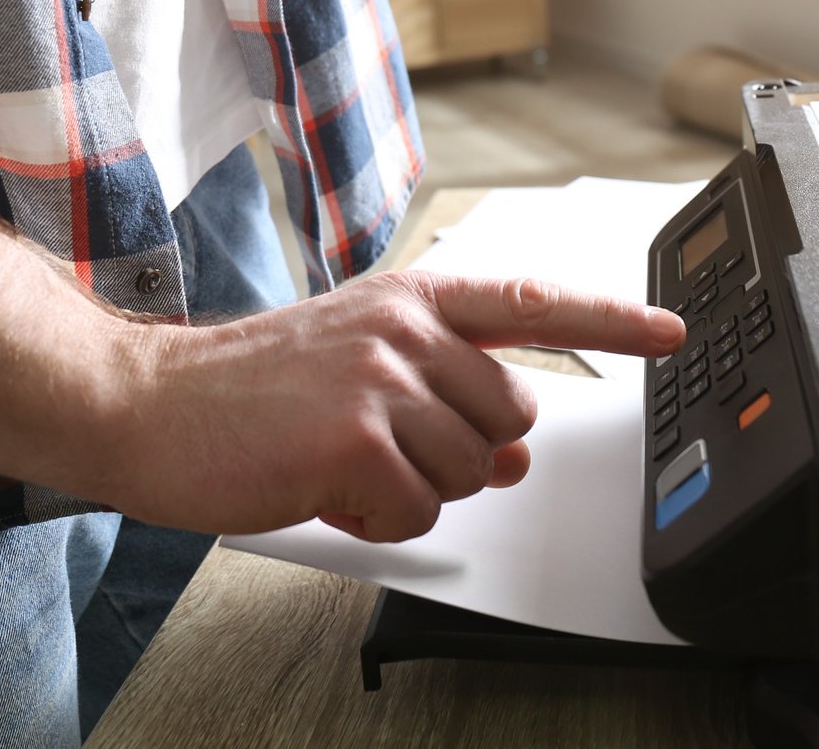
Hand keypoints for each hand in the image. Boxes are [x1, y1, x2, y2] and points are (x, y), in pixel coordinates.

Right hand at [94, 272, 685, 541]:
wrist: (148, 404)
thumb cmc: (247, 389)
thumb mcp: (356, 365)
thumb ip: (442, 393)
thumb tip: (514, 455)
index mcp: (411, 298)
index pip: (534, 302)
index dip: (612, 322)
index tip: (670, 333)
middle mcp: (405, 328)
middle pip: (511, 420)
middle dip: (462, 455)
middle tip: (384, 449)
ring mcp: (380, 380)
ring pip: (472, 472)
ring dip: (416, 492)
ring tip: (347, 465)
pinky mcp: (354, 440)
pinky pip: (420, 513)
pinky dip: (379, 521)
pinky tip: (329, 491)